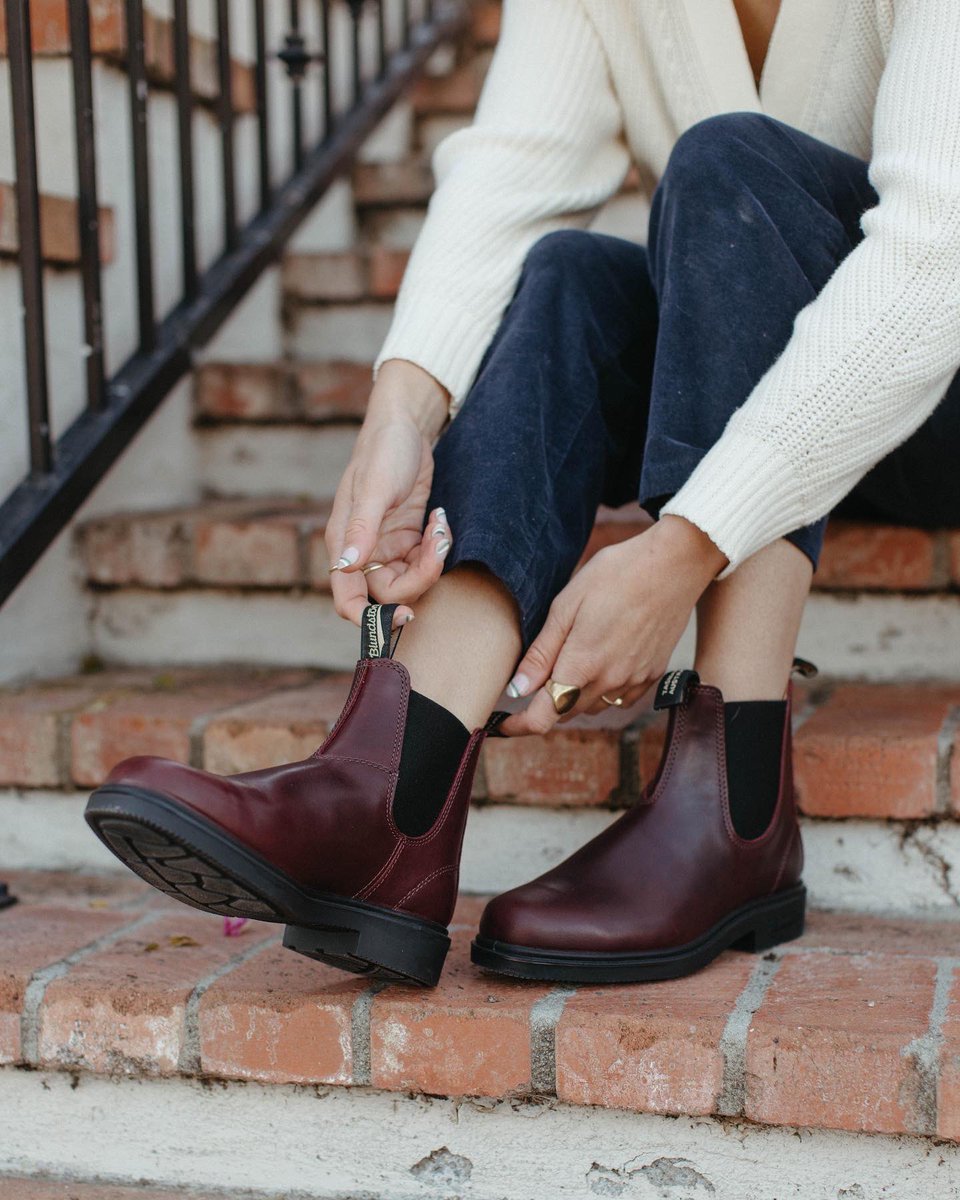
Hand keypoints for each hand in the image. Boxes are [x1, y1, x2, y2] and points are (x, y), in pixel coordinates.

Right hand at [326, 360, 452, 627]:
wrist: (406, 426)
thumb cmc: (384, 451)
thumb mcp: (376, 487)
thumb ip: (362, 529)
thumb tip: (346, 565)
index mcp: (344, 544)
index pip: (348, 599)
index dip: (370, 619)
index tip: (404, 616)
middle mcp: (362, 552)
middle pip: (388, 595)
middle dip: (420, 577)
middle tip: (437, 545)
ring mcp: (386, 547)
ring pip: (410, 581)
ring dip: (432, 562)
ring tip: (440, 528)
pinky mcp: (406, 539)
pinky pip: (423, 563)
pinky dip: (436, 550)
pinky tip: (439, 521)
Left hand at [499, 516, 726, 735]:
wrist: (674, 564)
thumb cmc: (615, 575)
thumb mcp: (566, 606)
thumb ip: (541, 653)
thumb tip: (517, 690)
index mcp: (582, 664)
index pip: (543, 717)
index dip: (518, 725)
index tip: (503, 723)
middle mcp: (609, 681)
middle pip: (565, 712)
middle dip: (546, 701)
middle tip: (539, 671)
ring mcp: (634, 681)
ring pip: (592, 707)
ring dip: (574, 696)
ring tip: (573, 658)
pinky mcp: (653, 675)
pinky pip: (619, 700)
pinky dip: (602, 691)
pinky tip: (601, 662)